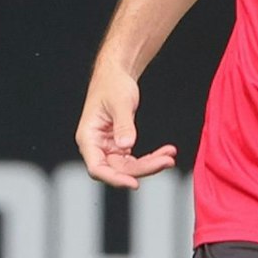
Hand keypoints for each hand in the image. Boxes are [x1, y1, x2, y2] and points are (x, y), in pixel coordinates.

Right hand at [76, 62, 177, 189]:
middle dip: (143, 169)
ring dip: (150, 164)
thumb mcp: (120, 102)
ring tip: (169, 156)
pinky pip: (135, 159)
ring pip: (128, 167)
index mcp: (88, 137)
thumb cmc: (112, 84)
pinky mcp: (119, 146)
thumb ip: (123, 125)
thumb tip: (126, 145)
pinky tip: (166, 152)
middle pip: (117, 169)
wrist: (116, 74)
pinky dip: (151, 157)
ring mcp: (108, 147)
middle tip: (166, 161)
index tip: (133, 183)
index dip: (114, 178)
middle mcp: (96, 146)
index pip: (97, 168)